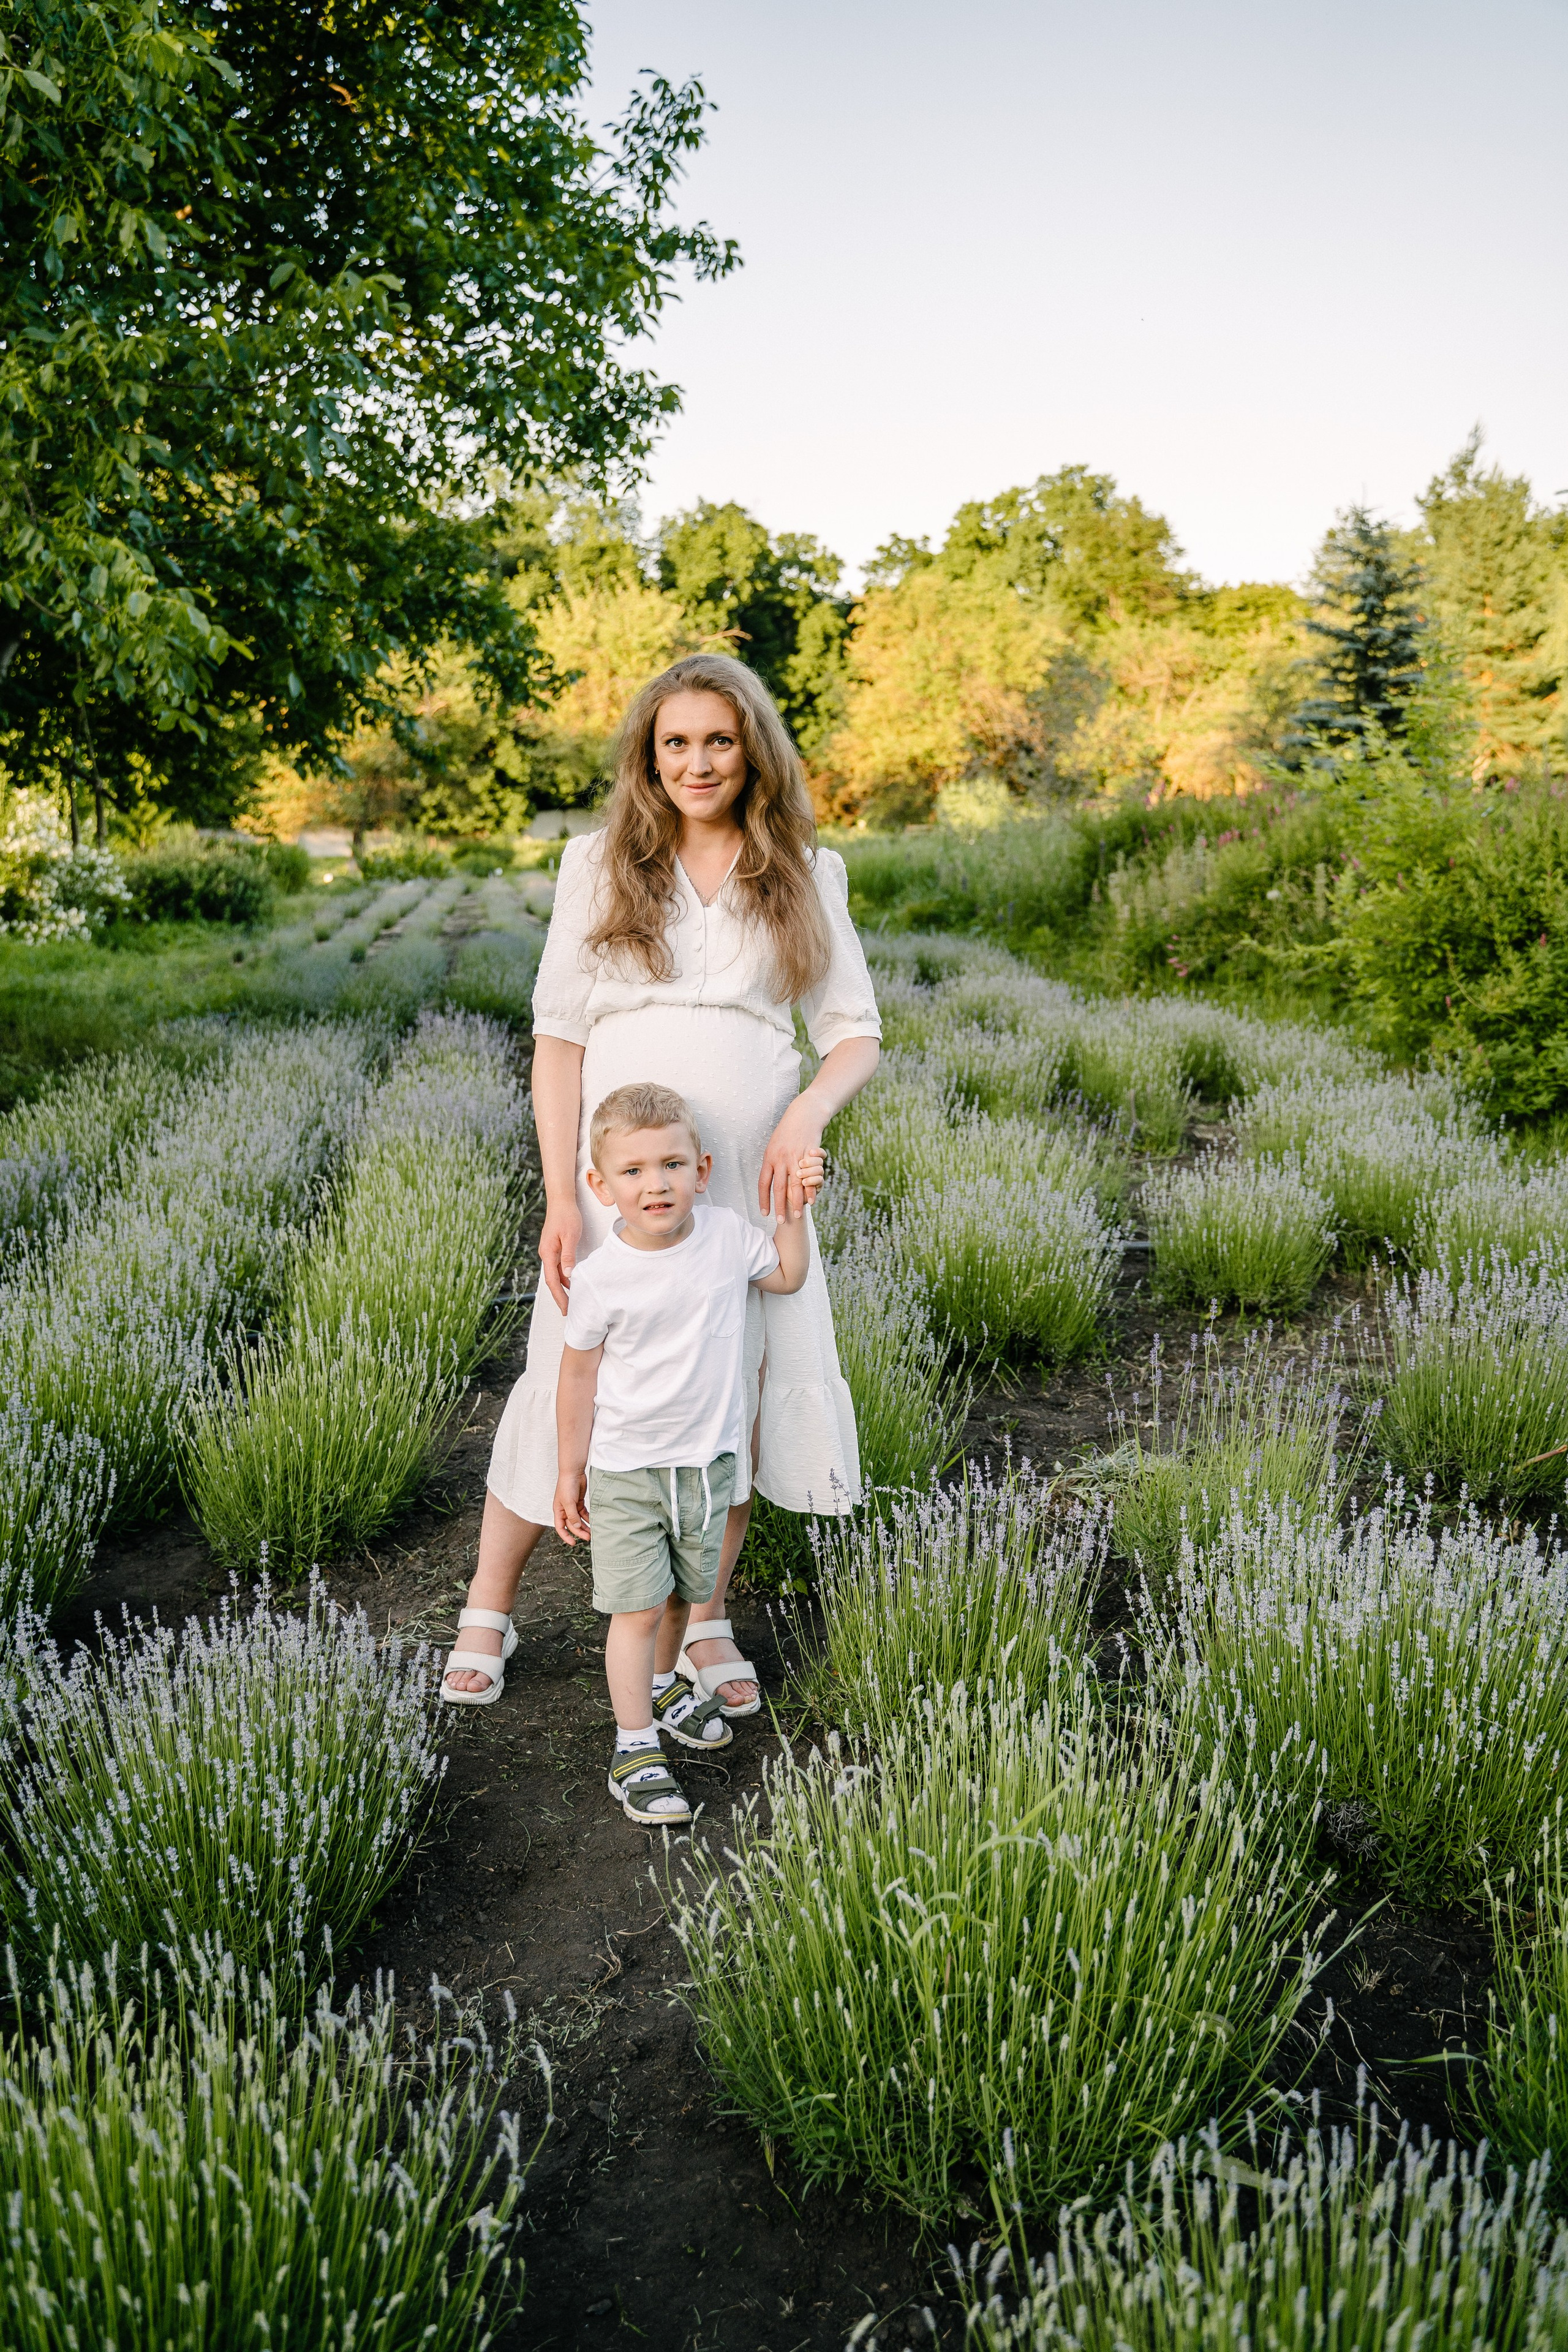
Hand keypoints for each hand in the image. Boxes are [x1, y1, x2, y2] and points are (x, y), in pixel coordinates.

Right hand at [538, 1198, 582, 1314]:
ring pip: (555, 1274)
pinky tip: (572, 1282)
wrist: (561, 1201)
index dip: (559, 1296)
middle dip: (559, 1296)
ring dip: (562, 1287)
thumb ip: (568, 1256)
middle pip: (552, 1280)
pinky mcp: (554, 1248)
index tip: (565, 1308)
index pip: (553, 1280)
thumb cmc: (567, 1216)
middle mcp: (545, 1254)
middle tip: (568, 1311)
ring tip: (571, 1300)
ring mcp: (549, 1251)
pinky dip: (564, 1277)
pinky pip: (557, 1267)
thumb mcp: (570, 1236)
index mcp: (548, 1253)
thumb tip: (568, 1275)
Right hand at [554, 1469, 589, 1545]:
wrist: (573, 1472)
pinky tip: (593, 1522)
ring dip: (585, 1526)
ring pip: (578, 1520)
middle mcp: (564, 1510)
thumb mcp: (569, 1502)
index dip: (565, 1536)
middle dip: (579, 1532)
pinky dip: (588, 1518)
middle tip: (588, 1538)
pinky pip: (583, 1514)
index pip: (560, 1527)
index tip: (573, 1543)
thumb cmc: (567, 1486)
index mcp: (558, 1511)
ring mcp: (572, 1506)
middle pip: (571, 1525)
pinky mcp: (579, 1502)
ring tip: (592, 1532)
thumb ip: (572, 1516)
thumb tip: (577, 1527)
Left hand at [759, 1099, 824, 1223]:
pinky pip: (810, 1177)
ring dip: (796, 1202)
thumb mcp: (774, 1146)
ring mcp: (795, 1158)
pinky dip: (811, 1190)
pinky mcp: (808, 1156)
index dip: (764, 1199)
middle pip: (779, 1187)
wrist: (803, 1115)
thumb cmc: (788, 1132)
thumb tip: (768, 1177)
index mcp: (769, 1158)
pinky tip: (811, 1201)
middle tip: (781, 1221)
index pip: (764, 1183)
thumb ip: (771, 1163)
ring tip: (797, 1216)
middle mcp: (781, 1159)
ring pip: (795, 1185)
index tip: (765, 1213)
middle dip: (780, 1206)